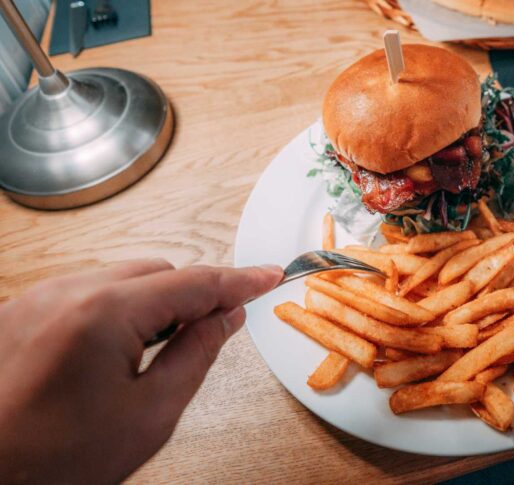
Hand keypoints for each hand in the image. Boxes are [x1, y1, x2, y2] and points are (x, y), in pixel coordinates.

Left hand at [0, 260, 281, 482]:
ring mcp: (36, 299)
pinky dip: (114, 310)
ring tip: (156, 352)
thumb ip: (196, 355)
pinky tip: (116, 351)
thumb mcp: (149, 415)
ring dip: (151, 304)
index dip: (239, 281)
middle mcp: (64, 294)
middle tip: (217, 328)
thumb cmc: (53, 462)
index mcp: (102, 314)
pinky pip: (83, 293)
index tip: (268, 276)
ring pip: (120, 278)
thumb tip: (225, 318)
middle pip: (156, 272)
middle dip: (192, 296)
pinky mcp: (18, 312)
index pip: (193, 282)